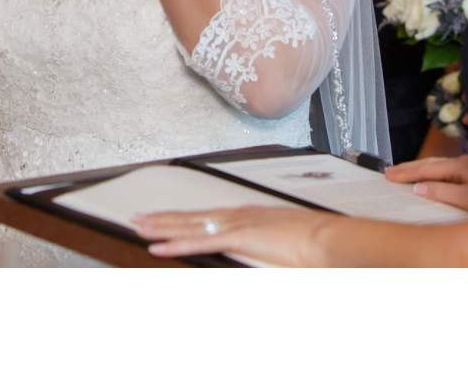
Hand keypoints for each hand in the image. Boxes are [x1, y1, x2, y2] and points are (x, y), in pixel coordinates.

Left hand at [133, 205, 327, 264]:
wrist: (328, 239)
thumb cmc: (313, 244)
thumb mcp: (283, 246)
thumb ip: (266, 248)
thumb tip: (261, 253)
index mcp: (248, 215)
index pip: (206, 216)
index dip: (183, 217)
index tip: (164, 216)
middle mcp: (237, 215)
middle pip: (191, 217)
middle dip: (163, 217)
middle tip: (139, 217)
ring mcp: (235, 224)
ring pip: (189, 226)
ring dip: (161, 228)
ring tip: (139, 227)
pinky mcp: (237, 238)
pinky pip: (199, 242)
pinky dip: (176, 244)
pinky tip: (159, 247)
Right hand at [384, 154, 467, 215]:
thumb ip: (443, 192)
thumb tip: (419, 187)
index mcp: (460, 167)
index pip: (426, 170)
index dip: (406, 173)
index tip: (389, 176)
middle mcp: (464, 163)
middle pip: (430, 164)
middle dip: (409, 168)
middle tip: (389, 172)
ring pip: (439, 165)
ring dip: (420, 169)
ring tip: (404, 172)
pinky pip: (447, 170)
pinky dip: (432, 172)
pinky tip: (431, 176)